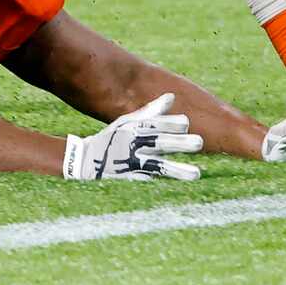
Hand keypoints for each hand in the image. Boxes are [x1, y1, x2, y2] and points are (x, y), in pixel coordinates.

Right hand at [62, 92, 203, 181]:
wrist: (85, 160)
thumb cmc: (112, 138)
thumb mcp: (127, 121)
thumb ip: (151, 112)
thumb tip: (171, 97)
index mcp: (134, 128)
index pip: (155, 124)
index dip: (171, 123)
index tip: (186, 124)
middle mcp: (133, 144)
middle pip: (159, 143)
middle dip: (179, 143)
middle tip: (199, 143)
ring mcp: (131, 164)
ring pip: (158, 166)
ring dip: (177, 171)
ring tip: (197, 175)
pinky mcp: (130, 179)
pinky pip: (148, 181)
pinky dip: (161, 182)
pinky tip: (177, 188)